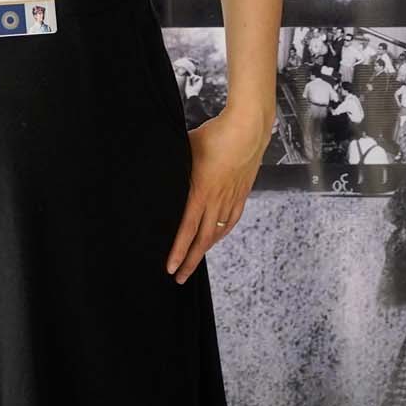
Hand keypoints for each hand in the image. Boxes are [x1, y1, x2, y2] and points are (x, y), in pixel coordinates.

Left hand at [166, 106, 270, 283]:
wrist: (247, 128)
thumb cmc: (216, 134)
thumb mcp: (186, 148)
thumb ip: (174, 164)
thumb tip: (157, 168)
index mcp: (201, 192)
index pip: (187, 230)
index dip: (178, 252)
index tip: (171, 268)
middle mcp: (217, 200)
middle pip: (203, 240)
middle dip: (190, 261)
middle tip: (180, 278)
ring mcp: (231, 198)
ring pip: (217, 232)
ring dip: (205, 249)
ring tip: (195, 261)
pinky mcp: (242, 192)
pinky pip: (231, 220)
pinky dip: (222, 233)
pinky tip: (217, 237)